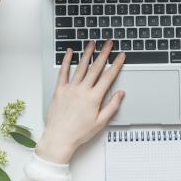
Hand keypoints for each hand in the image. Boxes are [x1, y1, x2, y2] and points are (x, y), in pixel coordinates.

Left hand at [36, 40, 125, 163]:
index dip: (116, 65)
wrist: (59, 138)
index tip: (121, 56)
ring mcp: (70, 89)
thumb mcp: (100, 122)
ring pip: (81, 67)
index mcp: (94, 98)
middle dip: (104, 53)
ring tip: (92, 43)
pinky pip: (63, 72)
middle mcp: (82, 90)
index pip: (108, 77)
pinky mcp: (59, 90)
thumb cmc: (79, 133)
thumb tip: (120, 93)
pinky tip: (69, 52)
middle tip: (109, 43)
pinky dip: (66, 61)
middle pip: (96, 68)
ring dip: (87, 53)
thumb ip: (112, 106)